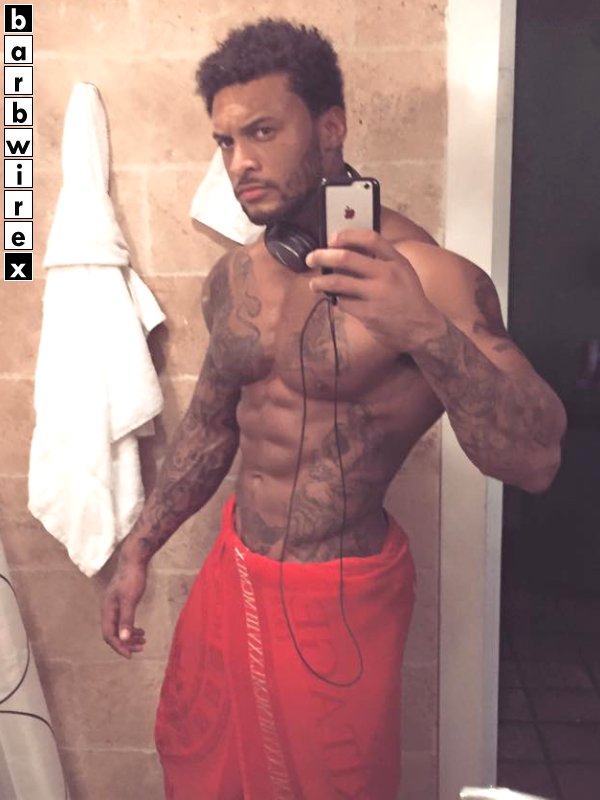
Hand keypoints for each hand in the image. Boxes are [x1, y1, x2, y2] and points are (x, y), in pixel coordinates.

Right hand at [101, 557, 147, 658]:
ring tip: (144, 641)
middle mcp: (108, 610)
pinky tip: (141, 630)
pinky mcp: (121, 602)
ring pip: (119, 628)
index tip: (131, 655)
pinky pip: (124, 621)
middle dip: (126, 643)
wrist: (134, 560)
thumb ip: (126, 620)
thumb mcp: (130, 600)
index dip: (119, 647)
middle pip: (113, 633)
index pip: (109, 635)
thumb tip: (123, 639)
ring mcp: (114, 606)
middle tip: (141, 648)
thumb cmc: (132, 578)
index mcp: (107, 610)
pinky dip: (131, 628)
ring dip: (130, 636)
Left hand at [306, 229, 445, 352]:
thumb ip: (383, 260)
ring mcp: (377, 295)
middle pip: (346, 258)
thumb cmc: (409, 298)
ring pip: (339, 282)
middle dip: (323, 256)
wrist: (422, 328)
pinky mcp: (369, 314)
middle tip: (311, 258)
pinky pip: (344, 303)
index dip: (347, 235)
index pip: (370, 239)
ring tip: (314, 284)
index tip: (332, 238)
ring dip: (321, 282)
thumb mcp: (404, 272)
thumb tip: (349, 250)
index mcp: (396, 261)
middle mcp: (387, 275)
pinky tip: (336, 301)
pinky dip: (337, 301)